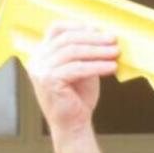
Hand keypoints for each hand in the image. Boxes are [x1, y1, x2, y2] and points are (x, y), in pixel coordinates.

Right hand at [27, 23, 119, 152]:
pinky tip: (112, 68)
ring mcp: (40, 70)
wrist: (72, 126)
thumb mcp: (82, 70)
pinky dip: (97, 66)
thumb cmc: (78, 99)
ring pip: (73, 52)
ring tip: (116, 52)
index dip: (78, 26)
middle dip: (93, 39)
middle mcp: (37, 60)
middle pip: (67, 39)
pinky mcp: (49, 81)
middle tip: (113, 40)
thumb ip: (85, 52)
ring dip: (98, 51)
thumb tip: (99, 32)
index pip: (56, 29)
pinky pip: (78, 68)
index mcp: (42, 54)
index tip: (99, 29)